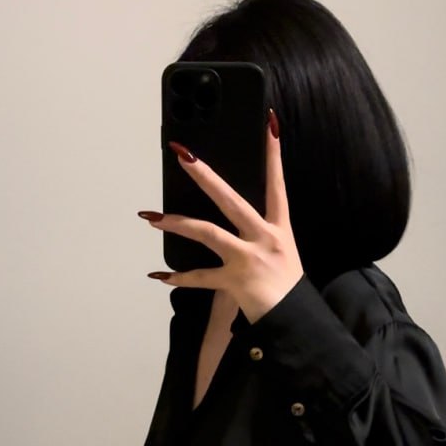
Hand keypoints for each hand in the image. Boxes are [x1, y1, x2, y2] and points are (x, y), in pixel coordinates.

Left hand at [140, 109, 303, 324]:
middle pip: (230, 200)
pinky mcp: (234, 281)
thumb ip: (260, 239)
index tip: (268, 124)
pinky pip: (200, 277)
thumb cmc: (287, 290)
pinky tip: (158, 275)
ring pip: (207, 233)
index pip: (277, 185)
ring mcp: (248, 258)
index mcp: (278, 229)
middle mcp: (263, 238)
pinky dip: (178, 278)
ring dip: (177, 224)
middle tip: (184, 157)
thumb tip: (240, 229)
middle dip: (206, 177)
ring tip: (151, 217)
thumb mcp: (282, 257)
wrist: (294, 321)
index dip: (274, 155)